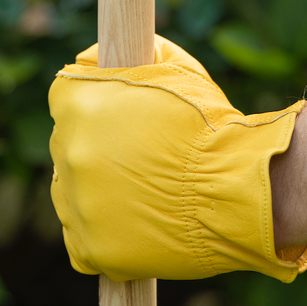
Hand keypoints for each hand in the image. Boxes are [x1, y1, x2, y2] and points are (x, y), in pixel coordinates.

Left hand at [48, 35, 306, 280]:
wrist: (241, 187)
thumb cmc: (211, 126)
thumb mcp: (176, 69)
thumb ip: (131, 58)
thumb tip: (97, 58)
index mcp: (80, 104)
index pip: (65, 96)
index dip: (94, 104)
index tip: (116, 116)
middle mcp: (69, 151)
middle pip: (68, 145)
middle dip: (97, 147)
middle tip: (140, 157)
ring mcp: (77, 203)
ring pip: (71, 192)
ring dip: (97, 190)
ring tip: (142, 192)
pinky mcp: (91, 247)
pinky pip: (81, 240)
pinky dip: (100, 234)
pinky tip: (132, 224)